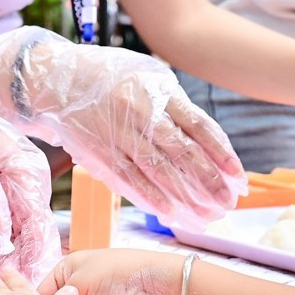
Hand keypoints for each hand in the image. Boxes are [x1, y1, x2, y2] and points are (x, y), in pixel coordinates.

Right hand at [0, 28, 243, 226]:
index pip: (200, 127)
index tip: (239, 180)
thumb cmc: (110, 77)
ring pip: (159, 173)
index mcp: (158, 89)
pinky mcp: (99, 153)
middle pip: (183, 154)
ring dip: (187, 200)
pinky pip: (131, 182)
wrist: (55, 80)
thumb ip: (175, 105)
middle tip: (228, 205)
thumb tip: (210, 144)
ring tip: (207, 218)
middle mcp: (139, 111)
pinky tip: (172, 215)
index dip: (223, 156)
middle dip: (210, 184)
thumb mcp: (147, 76)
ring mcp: (117, 134)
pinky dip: (154, 200)